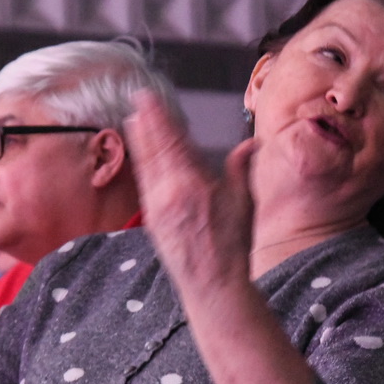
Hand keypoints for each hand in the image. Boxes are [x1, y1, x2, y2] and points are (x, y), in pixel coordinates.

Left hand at [125, 91, 255, 294]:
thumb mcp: (243, 201)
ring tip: (133, 120)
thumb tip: (250, 143)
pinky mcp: (152, 219)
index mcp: (192, 183)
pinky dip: (142, 163)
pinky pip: (145, 182)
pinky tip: (141, 155)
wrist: (213, 284)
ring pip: (145, 164)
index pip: (171, 141)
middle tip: (137, 100)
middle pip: (153, 149)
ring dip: (139, 140)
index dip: (158, 117)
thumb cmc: (232, 245)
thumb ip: (241, 167)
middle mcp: (169, 192)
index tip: (148, 98)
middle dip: (144, 122)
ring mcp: (157, 206)